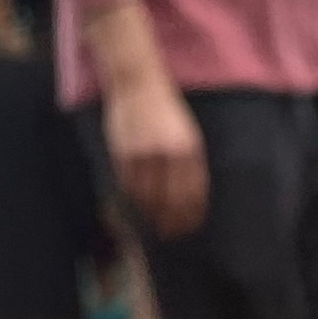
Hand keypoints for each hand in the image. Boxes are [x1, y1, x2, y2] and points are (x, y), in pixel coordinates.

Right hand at [105, 70, 206, 241]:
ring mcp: (145, 155)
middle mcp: (168, 154)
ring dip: (151, 214)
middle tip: (170, 233)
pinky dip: (135, 199)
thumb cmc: (165, 112)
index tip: (189, 227)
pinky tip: (138, 204)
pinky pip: (130, 186)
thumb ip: (189, 164)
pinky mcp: (124, 154)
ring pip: (148, 197)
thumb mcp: (187, 134)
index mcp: (189, 149)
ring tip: (154, 223)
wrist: (138, 85)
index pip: (193, 193)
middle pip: (171, 201)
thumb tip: (189, 199)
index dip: (190, 215)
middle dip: (171, 222)